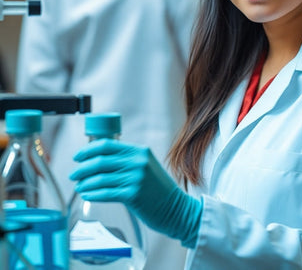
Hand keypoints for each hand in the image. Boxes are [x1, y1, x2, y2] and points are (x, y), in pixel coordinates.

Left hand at [70, 139, 201, 247]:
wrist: (176, 208)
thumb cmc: (158, 189)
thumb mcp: (147, 166)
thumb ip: (129, 160)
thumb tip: (100, 159)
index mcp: (140, 151)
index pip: (107, 145)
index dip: (88, 150)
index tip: (78, 157)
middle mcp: (138, 162)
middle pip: (101, 160)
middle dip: (82, 168)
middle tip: (74, 174)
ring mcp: (135, 178)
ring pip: (100, 178)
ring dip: (85, 182)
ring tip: (79, 187)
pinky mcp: (132, 195)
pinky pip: (105, 193)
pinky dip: (92, 193)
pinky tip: (86, 195)